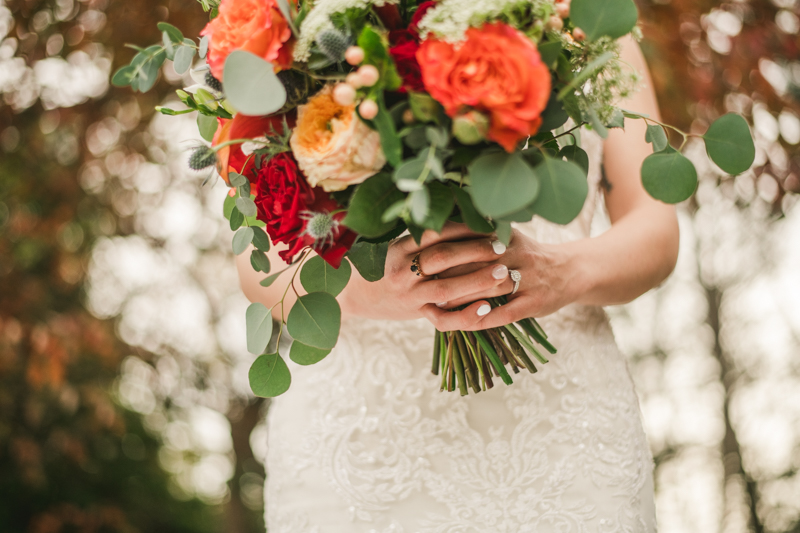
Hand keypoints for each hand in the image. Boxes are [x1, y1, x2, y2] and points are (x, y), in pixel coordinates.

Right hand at [337, 222, 510, 320]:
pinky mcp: (415, 314)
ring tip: (503, 272)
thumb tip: (464, 217)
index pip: (436, 232)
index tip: (488, 223)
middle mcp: (402, 270)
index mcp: (400, 247)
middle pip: (443, 256)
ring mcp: (409, 294)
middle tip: (501, 246)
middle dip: (475, 250)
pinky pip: (443, 319)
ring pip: (446, 287)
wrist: (352, 294)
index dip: (464, 226)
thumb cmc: (381, 265)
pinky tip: (486, 309)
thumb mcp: (397, 245)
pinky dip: (466, 315)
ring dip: (477, 280)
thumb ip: (424, 237)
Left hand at [418, 226, 583, 330]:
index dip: (437, 247)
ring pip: (482, 290)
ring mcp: (524, 280)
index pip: (464, 237)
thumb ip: (476, 231)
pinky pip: (498, 315)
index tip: (415, 255)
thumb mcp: (506, 234)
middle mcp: (513, 253)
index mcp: (503, 234)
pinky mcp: (531, 304)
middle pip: (469, 262)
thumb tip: (435, 226)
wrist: (571, 270)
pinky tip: (453, 323)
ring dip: (453, 300)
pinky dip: (474, 319)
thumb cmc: (528, 254)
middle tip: (416, 284)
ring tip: (429, 305)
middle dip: (440, 274)